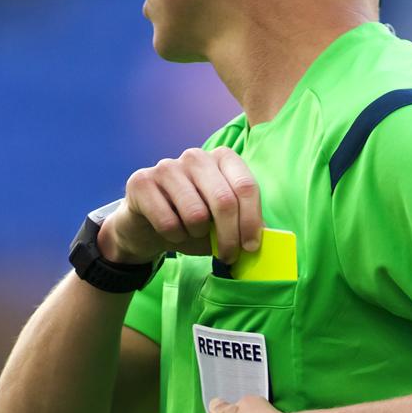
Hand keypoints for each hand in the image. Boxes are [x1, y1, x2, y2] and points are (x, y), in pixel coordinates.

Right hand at [98, 147, 262, 266]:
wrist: (146, 227)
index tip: (251, 247)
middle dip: (229, 237)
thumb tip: (270, 236)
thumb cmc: (192, 223)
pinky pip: (168, 222)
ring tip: (192, 233)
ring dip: (197, 236)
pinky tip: (171, 231)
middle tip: (227, 256)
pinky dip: (174, 237)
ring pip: (196, 214)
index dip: (252, 222)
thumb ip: (246, 224)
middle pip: (224, 201)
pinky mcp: (141, 182)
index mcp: (222, 158)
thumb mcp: (223, 224)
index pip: (246, 187)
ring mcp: (167, 166)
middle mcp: (196, 156)